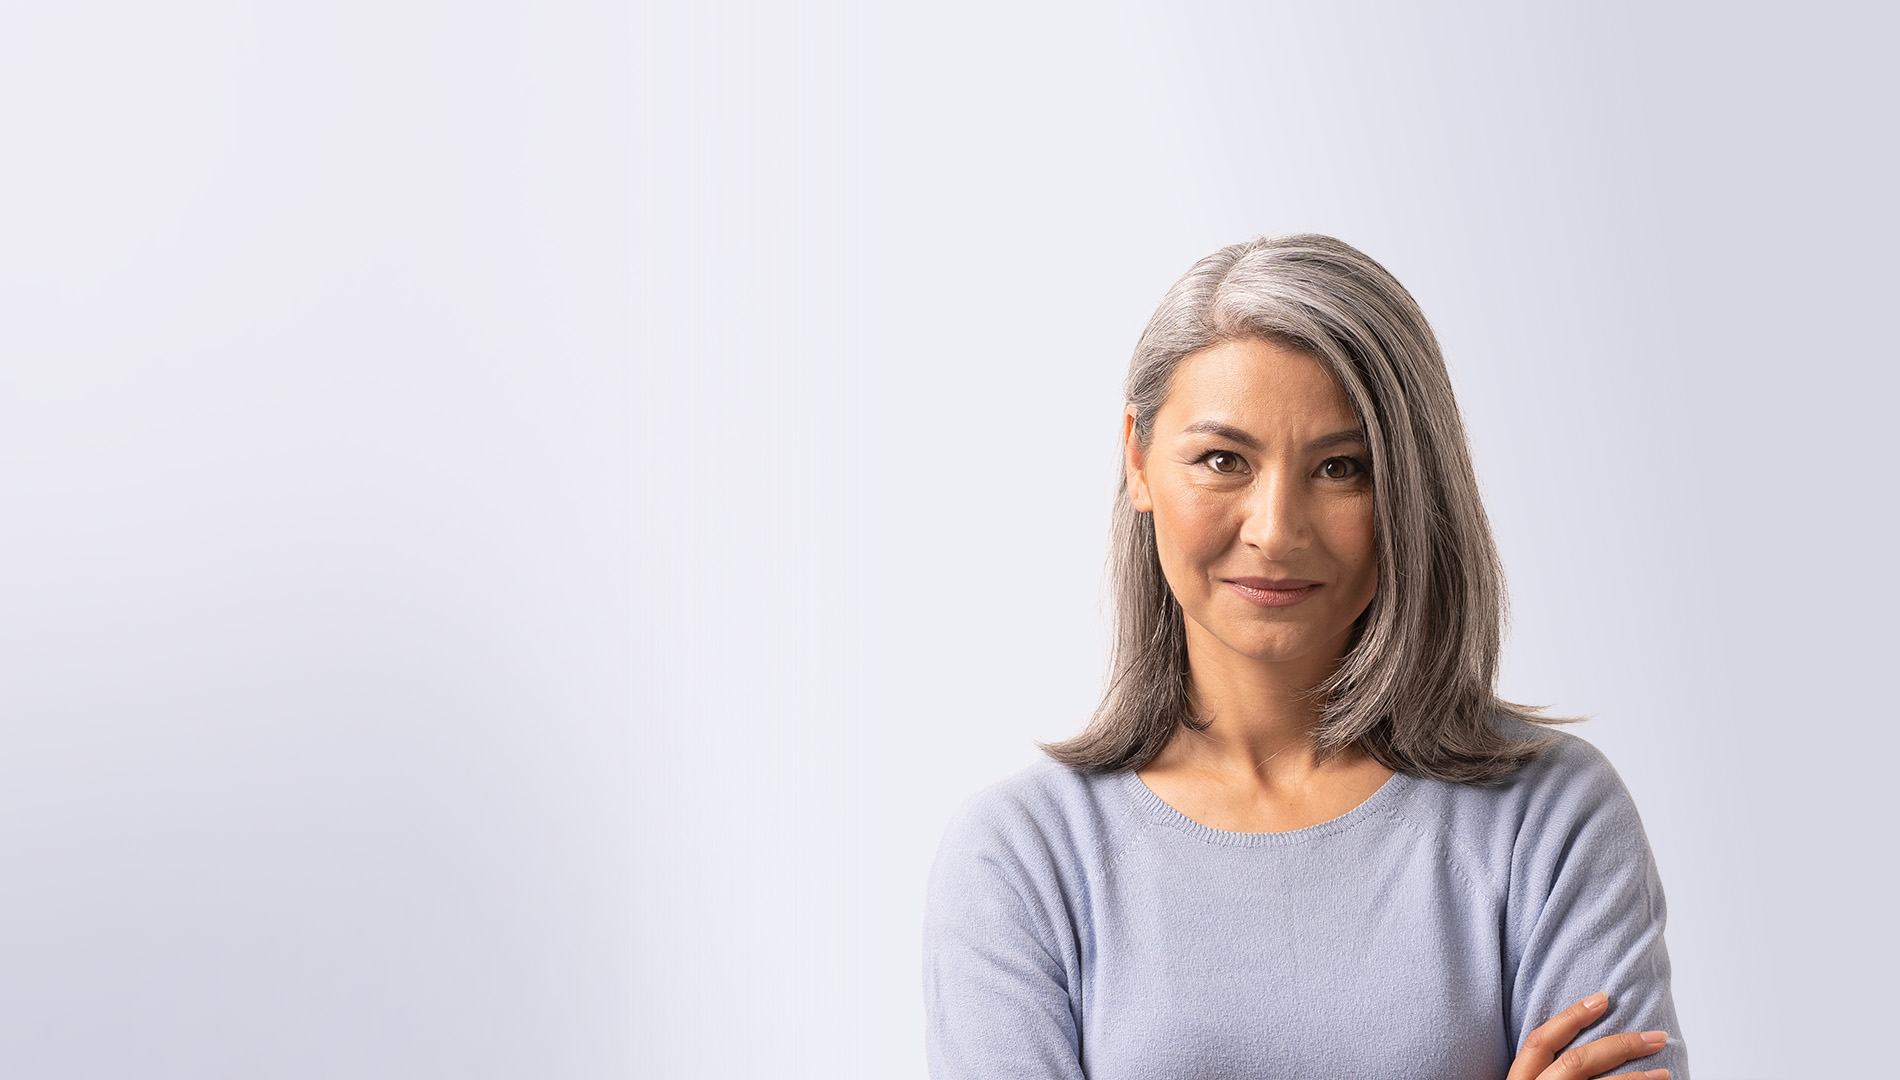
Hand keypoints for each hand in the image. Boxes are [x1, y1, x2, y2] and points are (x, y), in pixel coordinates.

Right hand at [1504, 992, 1670, 1079]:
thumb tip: (1580, 1048)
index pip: (1540, 1040)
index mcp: (1519, 1079)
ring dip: (1637, 1079)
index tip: (1603, 998)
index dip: (1571, 1016)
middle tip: (1655, 1037)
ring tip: (1663, 1073)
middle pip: (1578, 1061)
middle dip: (1621, 1046)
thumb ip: (1542, 1071)